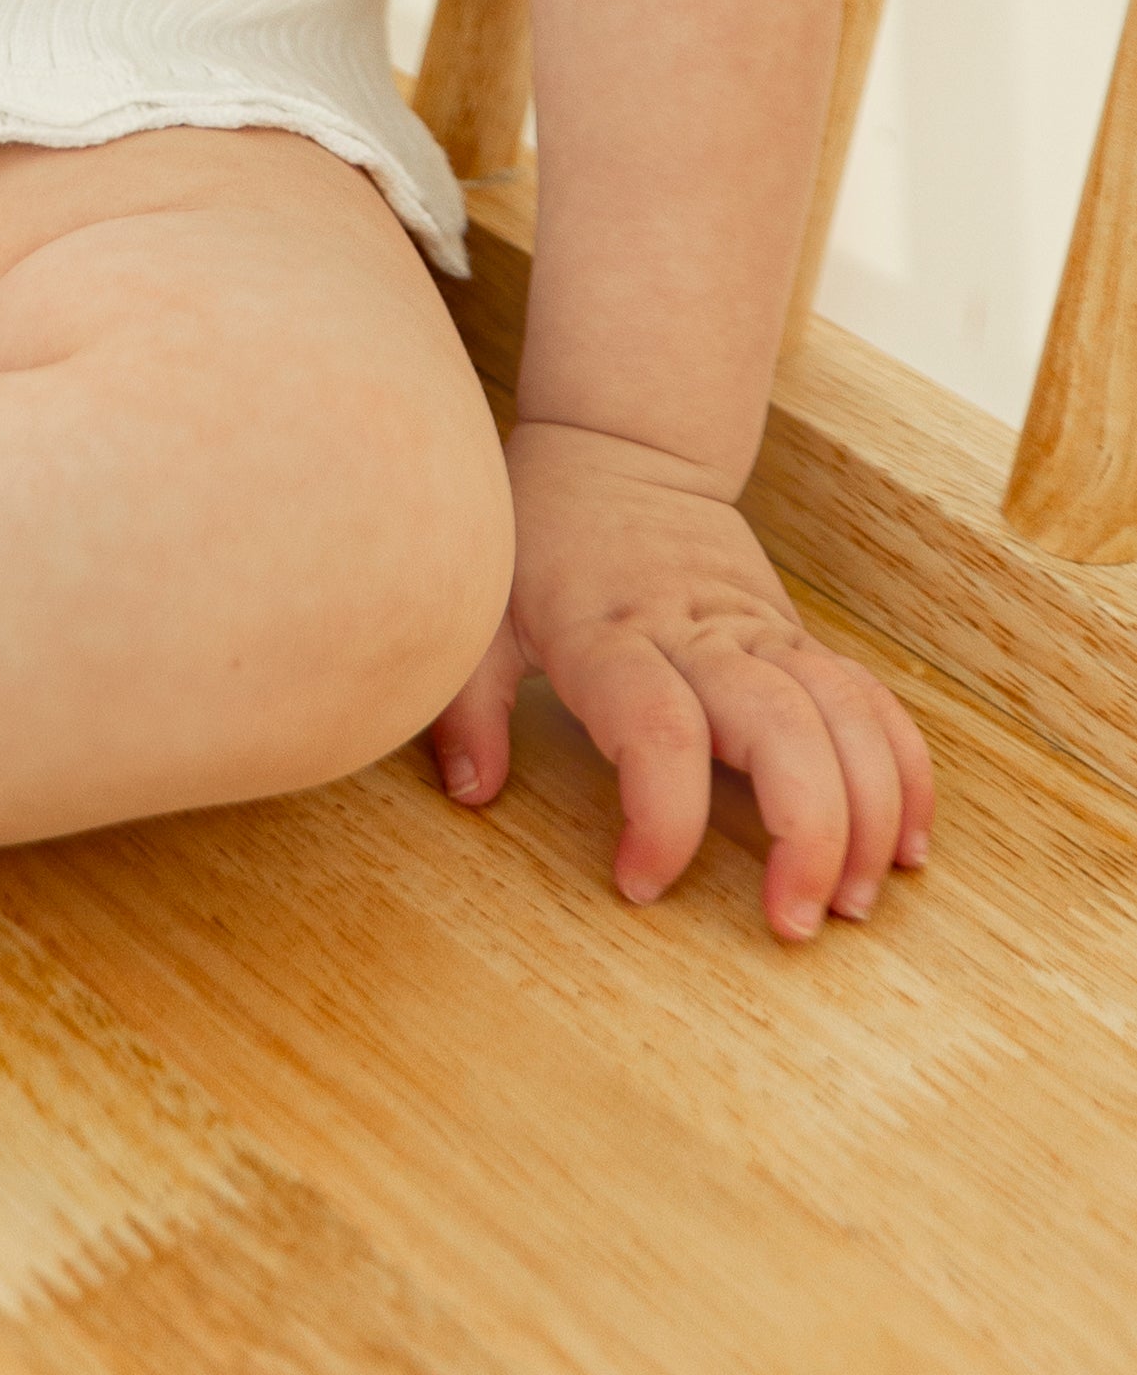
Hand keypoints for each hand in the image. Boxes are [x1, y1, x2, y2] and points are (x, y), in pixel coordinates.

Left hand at [432, 418, 934, 941]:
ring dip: (869, 811)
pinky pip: (870, 699)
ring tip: (855, 900)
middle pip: (782, 727)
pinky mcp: (801, 637)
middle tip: (797, 925)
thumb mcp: (482, 608)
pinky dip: (902, 770)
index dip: (663, 816)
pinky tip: (906, 843)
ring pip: (845, 715)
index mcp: (613, 635)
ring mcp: (762, 633)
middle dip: (808, 833)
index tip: (642, 884)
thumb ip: (468, 702)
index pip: (657, 726)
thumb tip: (471, 794)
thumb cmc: (540, 540)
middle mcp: (701, 633)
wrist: (620, 450)